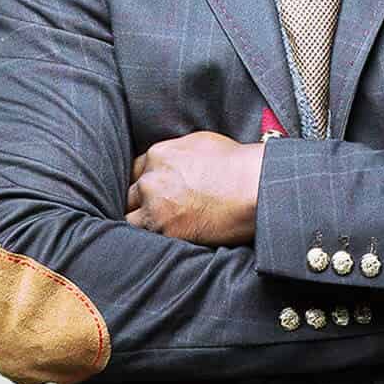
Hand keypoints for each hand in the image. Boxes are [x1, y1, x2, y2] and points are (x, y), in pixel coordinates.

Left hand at [125, 131, 264, 245]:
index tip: (153, 193)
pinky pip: (146, 239)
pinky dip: (154, 240)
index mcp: (158, 155)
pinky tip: (164, 239)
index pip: (136, 171)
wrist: (254, 186)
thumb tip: (173, 162)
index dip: (145, 183)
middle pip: (130, 195)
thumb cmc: (237, 164)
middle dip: (140, 203)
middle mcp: (151, 180)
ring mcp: (156, 207)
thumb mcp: (201, 144)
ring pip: (131, 219)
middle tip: (156, 212)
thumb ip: (177, 154)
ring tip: (160, 229)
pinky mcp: (167, 231)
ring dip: (143, 224)